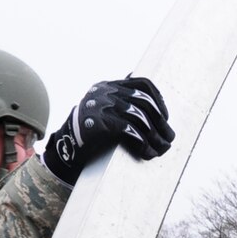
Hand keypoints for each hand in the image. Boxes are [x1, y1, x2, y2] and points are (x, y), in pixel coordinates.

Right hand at [43, 77, 173, 184]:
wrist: (67, 145)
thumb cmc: (91, 129)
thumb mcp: (104, 107)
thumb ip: (120, 98)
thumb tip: (142, 86)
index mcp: (110, 86)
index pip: (142, 84)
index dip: (159, 100)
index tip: (166, 116)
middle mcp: (106, 92)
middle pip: (144, 103)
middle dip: (161, 123)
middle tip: (169, 138)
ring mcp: (102, 106)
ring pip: (140, 118)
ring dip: (155, 136)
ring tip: (161, 149)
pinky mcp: (100, 122)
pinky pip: (129, 130)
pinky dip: (142, 143)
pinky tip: (147, 153)